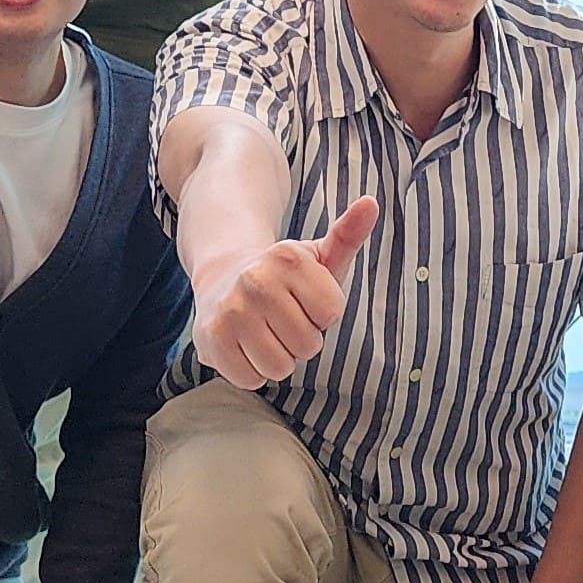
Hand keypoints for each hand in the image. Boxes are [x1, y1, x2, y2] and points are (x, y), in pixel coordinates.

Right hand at [193, 197, 377, 384]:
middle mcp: (256, 280)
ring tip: (264, 332)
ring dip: (277, 358)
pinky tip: (244, 345)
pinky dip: (251, 370)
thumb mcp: (319, 256)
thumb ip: (348, 234)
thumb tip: (371, 203)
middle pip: (308, 345)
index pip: (331, 314)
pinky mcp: (211, 339)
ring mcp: (231, 310)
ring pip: (280, 367)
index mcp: (288, 258)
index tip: (305, 300)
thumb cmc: (284, 277)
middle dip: (300, 340)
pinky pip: (251, 379)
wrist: (223, 279)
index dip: (322, 313)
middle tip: (282, 319)